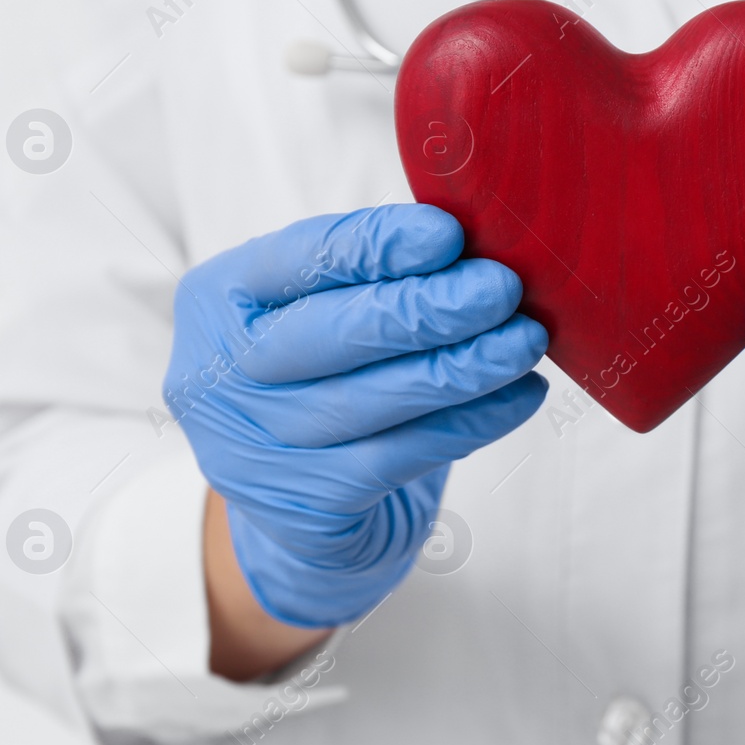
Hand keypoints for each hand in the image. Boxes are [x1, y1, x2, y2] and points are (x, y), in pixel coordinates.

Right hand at [166, 204, 546, 628]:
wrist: (298, 509)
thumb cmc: (322, 378)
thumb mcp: (317, 311)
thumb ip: (371, 274)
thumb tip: (472, 242)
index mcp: (218, 298)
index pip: (301, 259)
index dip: (378, 246)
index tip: (449, 234)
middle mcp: (221, 375)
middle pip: (336, 333)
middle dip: (430, 307)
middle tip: (503, 288)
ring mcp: (257, 448)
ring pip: (379, 397)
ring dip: (467, 364)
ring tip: (527, 338)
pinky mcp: (309, 505)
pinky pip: (408, 452)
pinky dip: (474, 420)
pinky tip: (520, 395)